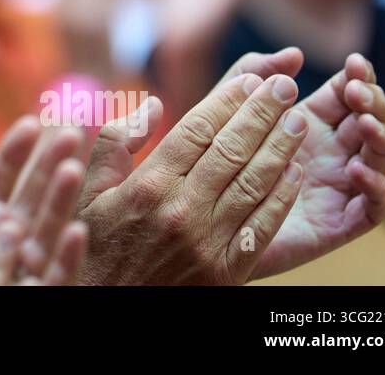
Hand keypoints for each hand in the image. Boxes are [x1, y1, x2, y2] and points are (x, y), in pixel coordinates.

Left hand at [0, 115, 87, 283]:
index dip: (14, 152)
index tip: (30, 122)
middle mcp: (7, 240)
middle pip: (32, 197)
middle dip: (49, 163)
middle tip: (70, 130)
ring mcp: (26, 267)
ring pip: (49, 230)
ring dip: (61, 199)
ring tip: (71, 168)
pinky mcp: (41, 293)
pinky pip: (57, 276)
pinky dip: (67, 255)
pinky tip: (77, 230)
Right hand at [75, 66, 307, 283]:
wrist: (104, 306)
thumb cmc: (92, 241)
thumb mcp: (87, 189)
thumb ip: (114, 142)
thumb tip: (152, 104)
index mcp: (146, 186)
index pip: (198, 130)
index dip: (228, 100)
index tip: (251, 79)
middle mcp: (180, 210)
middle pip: (233, 150)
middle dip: (263, 113)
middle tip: (284, 87)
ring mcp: (207, 243)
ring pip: (254, 184)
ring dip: (281, 148)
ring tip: (297, 120)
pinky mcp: (226, 271)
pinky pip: (263, 226)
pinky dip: (283, 196)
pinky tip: (294, 172)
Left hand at [225, 50, 384, 278]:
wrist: (198, 223)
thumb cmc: (211, 159)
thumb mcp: (227, 108)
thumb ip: (253, 74)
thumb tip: (294, 53)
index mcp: (311, 121)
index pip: (348, 93)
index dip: (358, 77)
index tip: (355, 62)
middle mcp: (332, 151)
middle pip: (371, 121)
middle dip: (372, 101)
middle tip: (356, 90)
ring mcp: (338, 186)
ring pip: (380, 159)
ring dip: (381, 137)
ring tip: (363, 122)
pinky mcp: (337, 223)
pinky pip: (372, 208)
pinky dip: (375, 187)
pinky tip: (357, 169)